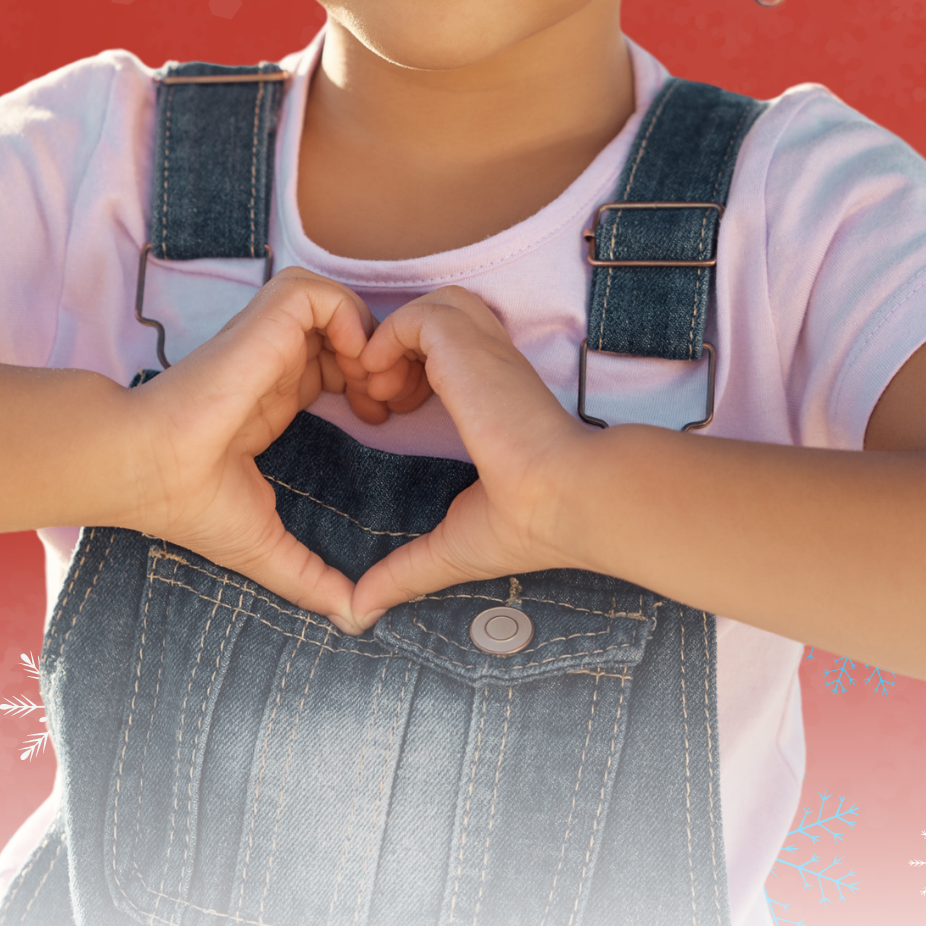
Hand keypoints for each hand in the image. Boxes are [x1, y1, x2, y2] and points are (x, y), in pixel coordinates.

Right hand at [120, 266, 378, 631]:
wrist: (147, 469)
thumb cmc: (189, 503)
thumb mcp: (265, 546)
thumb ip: (311, 579)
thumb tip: (356, 622)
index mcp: (276, 397)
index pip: (338, 367)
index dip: (370, 385)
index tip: (382, 422)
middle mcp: (275, 362)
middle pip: (348, 333)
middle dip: (381, 361)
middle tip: (390, 404)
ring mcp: (269, 340)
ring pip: (338, 305)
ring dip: (369, 337)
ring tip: (372, 387)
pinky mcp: (263, 324)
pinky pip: (319, 294)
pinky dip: (348, 319)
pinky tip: (351, 367)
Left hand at [341, 287, 597, 631]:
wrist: (566, 500)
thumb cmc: (528, 523)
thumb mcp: (449, 545)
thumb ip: (403, 570)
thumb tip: (359, 616)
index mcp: (489, 393)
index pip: (439, 353)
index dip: (399, 375)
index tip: (382, 418)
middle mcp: (489, 361)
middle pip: (429, 321)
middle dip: (389, 354)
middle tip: (374, 406)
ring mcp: (481, 347)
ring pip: (422, 309)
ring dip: (388, 345)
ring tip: (379, 398)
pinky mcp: (466, 341)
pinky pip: (412, 315)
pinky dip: (386, 343)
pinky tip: (384, 391)